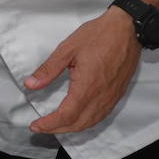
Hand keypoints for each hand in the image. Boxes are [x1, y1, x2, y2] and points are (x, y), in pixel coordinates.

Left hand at [24, 7, 140, 134]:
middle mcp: (101, 96)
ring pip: (91, 122)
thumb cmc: (99, 35)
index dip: (49, 124)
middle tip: (41, 127)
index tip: (36, 125)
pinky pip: (101, 115)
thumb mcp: (67, 49)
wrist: (128, 29)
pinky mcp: (117, 93)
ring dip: (72, 128)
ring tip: (55, 125)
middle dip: (57, 129)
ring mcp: (111, 96)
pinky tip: (77, 118)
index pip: (66, 115)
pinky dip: (86, 122)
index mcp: (87, 86)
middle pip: (78, 123)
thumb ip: (48, 69)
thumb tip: (31, 84)